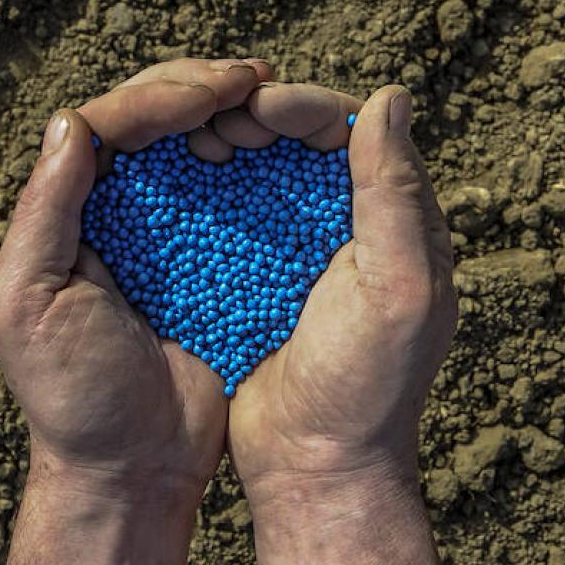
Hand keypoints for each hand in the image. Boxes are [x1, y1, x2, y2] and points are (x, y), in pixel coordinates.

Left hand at [0, 57, 273, 506]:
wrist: (133, 469)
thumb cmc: (71, 394)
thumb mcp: (27, 303)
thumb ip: (43, 214)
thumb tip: (73, 122)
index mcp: (70, 210)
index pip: (111, 123)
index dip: (162, 94)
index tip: (216, 90)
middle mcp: (118, 209)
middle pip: (156, 116)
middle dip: (202, 86)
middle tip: (251, 78)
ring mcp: (172, 233)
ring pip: (199, 144)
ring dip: (234, 111)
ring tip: (270, 98)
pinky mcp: (218, 262)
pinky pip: (240, 196)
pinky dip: (263, 163)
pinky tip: (290, 148)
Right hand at [224, 83, 457, 498]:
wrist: (316, 471)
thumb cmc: (368, 387)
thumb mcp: (398, 287)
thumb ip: (396, 193)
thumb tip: (391, 94)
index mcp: (393, 220)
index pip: (348, 131)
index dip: (301, 106)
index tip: (253, 105)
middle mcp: (347, 224)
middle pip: (296, 139)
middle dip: (252, 115)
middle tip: (212, 118)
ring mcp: (293, 251)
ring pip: (254, 169)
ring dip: (220, 145)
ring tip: (189, 143)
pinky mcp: (248, 278)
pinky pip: (221, 214)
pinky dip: (195, 190)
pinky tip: (167, 181)